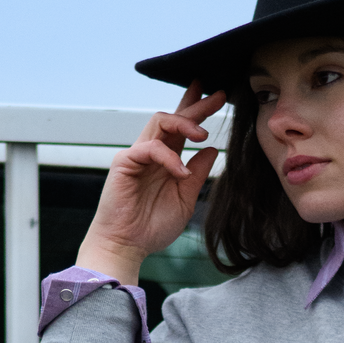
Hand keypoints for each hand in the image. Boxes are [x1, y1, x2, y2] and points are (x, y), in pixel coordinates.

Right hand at [76, 82, 224, 282]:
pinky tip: (181, 173)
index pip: (181, 128)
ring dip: (184, 123)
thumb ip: (198, 174)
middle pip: (172, 118)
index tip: (218, 98)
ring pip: (159, 122)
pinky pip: (150, 148)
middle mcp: (151, 153)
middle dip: (196, 105)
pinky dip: (169, 158)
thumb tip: (213, 149)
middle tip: (218, 96)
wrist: (127, 246)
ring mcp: (137, 156)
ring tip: (203, 134)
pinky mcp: (124, 163)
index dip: (197, 110)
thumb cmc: (151, 228)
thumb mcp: (185, 199)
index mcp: (165, 160)